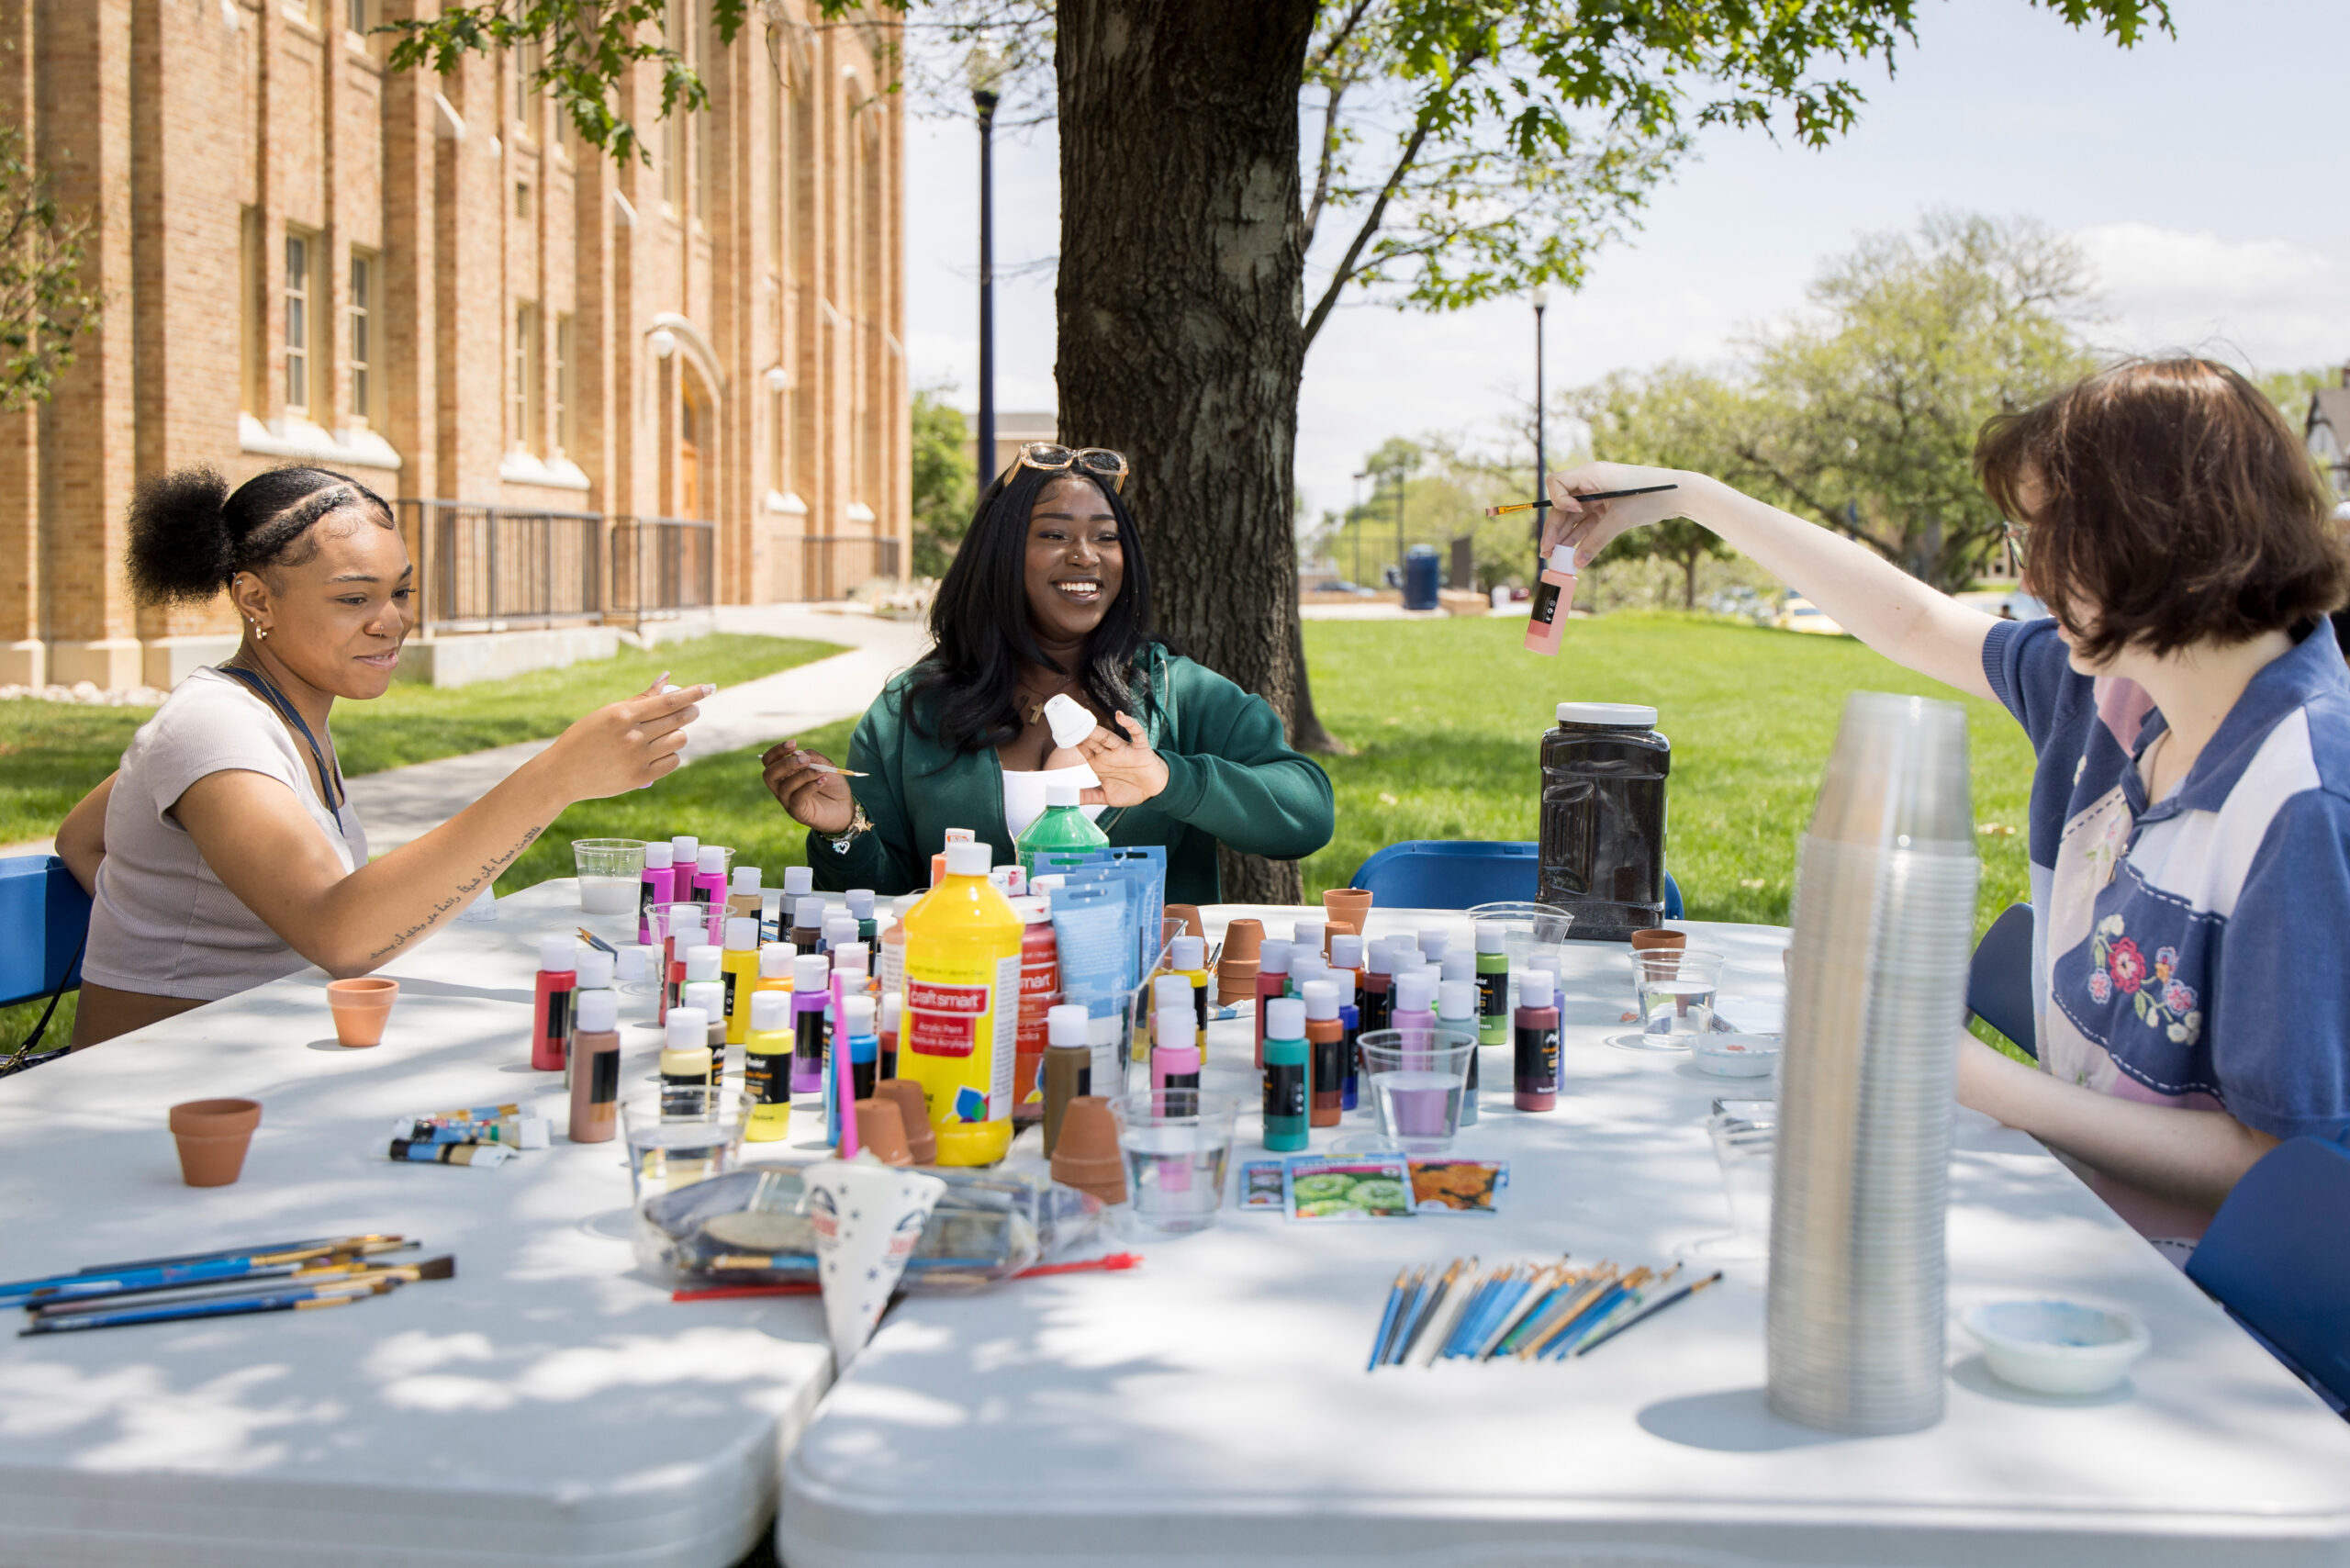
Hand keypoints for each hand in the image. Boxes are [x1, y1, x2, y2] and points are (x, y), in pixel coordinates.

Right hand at [541, 675, 706, 801]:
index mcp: (623, 714)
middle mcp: (633, 736)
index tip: (709, 688)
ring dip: (679, 734)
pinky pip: (672, 762)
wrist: (562, 773)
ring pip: (678, 741)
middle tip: (693, 709)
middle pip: (678, 720)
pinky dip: (672, 755)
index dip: (693, 693)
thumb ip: (640, 698)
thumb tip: (667, 678)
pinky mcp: (639, 778)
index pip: (669, 701)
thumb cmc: (585, 737)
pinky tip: (662, 752)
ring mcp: (637, 758)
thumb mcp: (608, 713)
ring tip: (668, 733)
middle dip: (691, 711)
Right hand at [761, 738, 855, 834]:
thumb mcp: (825, 765)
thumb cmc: (832, 785)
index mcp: (784, 773)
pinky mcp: (798, 812)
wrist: (845, 806)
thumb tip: (797, 753)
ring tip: (822, 772)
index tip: (794, 743)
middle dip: (786, 764)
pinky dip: (810, 787)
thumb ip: (812, 757)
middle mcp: (781, 787)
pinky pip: (797, 798)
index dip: (777, 750)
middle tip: (806, 761)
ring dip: (805, 775)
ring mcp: (788, 801)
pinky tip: (823, 781)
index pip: (769, 761)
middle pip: (769, 775)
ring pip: (785, 786)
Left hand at [1077, 712, 1167, 807]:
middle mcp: (1110, 754)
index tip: (1060, 733)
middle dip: (1081, 734)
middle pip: (1092, 741)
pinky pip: (1136, 733)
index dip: (1072, 742)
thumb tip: (1068, 799)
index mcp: (1100, 763)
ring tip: (1088, 725)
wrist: (1155, 791)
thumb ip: (1089, 796)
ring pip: (1109, 737)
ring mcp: (1124, 750)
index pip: (1083, 749)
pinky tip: (1121, 716)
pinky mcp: (1140, 749)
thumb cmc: (1131, 789)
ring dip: (1098, 731)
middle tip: (1069, 723)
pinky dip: (1130, 724)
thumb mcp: (1106, 796)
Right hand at [1540, 463, 1693, 566]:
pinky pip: (1588, 521)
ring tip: (1557, 558)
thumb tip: (1578, 562)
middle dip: (1555, 528)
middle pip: (1562, 505)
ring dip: (1565, 536)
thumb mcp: (1620, 519)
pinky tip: (1573, 552)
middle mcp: (1591, 482)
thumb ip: (1596, 541)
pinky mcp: (1607, 506)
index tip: (1574, 512)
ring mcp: (1598, 495)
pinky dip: (1581, 535)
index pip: (1556, 482)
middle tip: (1547, 552)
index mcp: (1591, 474)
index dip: (1558, 500)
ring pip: (1574, 516)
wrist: (1679, 494)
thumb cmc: (1650, 496)